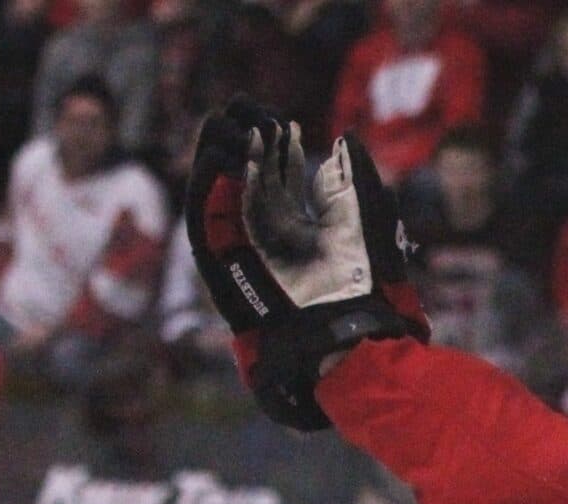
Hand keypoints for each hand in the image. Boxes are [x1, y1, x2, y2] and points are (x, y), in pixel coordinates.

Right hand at [184, 99, 426, 430]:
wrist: (347, 331)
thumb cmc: (364, 282)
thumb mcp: (366, 218)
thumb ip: (355, 177)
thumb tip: (345, 140)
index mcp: (300, 226)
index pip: (278, 172)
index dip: (276, 140)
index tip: (281, 117)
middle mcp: (268, 234)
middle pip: (243, 174)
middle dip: (240, 136)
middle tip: (246, 108)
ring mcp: (243, 247)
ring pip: (217, 190)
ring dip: (218, 151)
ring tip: (232, 123)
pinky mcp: (222, 262)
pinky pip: (201, 217)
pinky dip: (206, 181)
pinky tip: (220, 153)